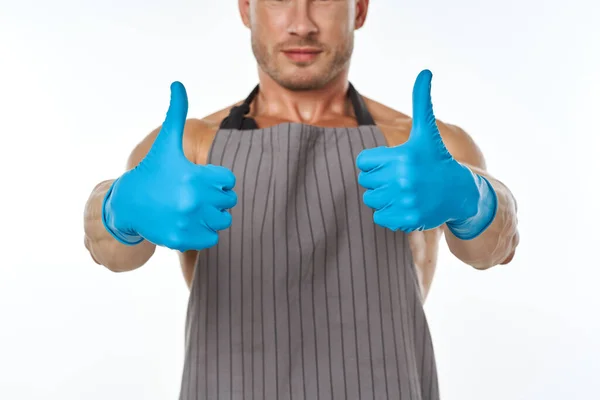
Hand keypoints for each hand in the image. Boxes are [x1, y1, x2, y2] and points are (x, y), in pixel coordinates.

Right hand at [102, 82, 236, 250]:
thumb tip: (177, 83)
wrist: (126, 204)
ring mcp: (186, 222)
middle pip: (229, 202)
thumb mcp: (166, 143)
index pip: (229, 180)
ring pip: (223, 221)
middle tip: (195, 194)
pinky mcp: (182, 240)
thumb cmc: (152, 170)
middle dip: (216, 198)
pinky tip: (187, 222)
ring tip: (192, 208)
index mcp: (194, 175)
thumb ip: (176, 113)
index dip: (217, 179)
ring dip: (212, 216)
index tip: (200, 178)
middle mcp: (192, 200)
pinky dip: (204, 233)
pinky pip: (211, 239)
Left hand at [356, 69, 486, 233]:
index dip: (375, 162)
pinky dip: (389, 214)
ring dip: (384, 197)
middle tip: (401, 178)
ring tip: (404, 192)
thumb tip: (425, 71)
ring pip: (371, 200)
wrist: (459, 192)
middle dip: (380, 180)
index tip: (393, 163)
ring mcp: (406, 200)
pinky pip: (380, 218)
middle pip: (365, 181)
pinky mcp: (408, 219)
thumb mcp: (427, 132)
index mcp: (402, 156)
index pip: (363, 162)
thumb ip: (421, 102)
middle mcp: (403, 178)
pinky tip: (406, 205)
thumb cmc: (436, 159)